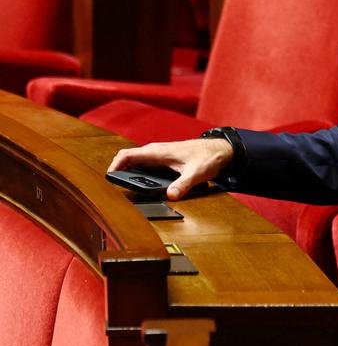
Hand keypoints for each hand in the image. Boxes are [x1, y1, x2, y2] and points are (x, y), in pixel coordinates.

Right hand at [108, 138, 233, 200]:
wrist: (221, 149)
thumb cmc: (209, 157)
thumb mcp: (197, 173)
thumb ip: (184, 184)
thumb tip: (171, 195)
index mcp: (158, 152)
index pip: (127, 155)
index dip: (114, 166)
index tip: (108, 179)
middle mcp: (155, 152)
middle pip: (128, 160)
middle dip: (118, 172)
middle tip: (113, 189)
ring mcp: (159, 156)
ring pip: (136, 163)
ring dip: (127, 173)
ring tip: (123, 190)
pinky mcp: (164, 161)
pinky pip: (145, 166)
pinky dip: (137, 174)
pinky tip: (140, 185)